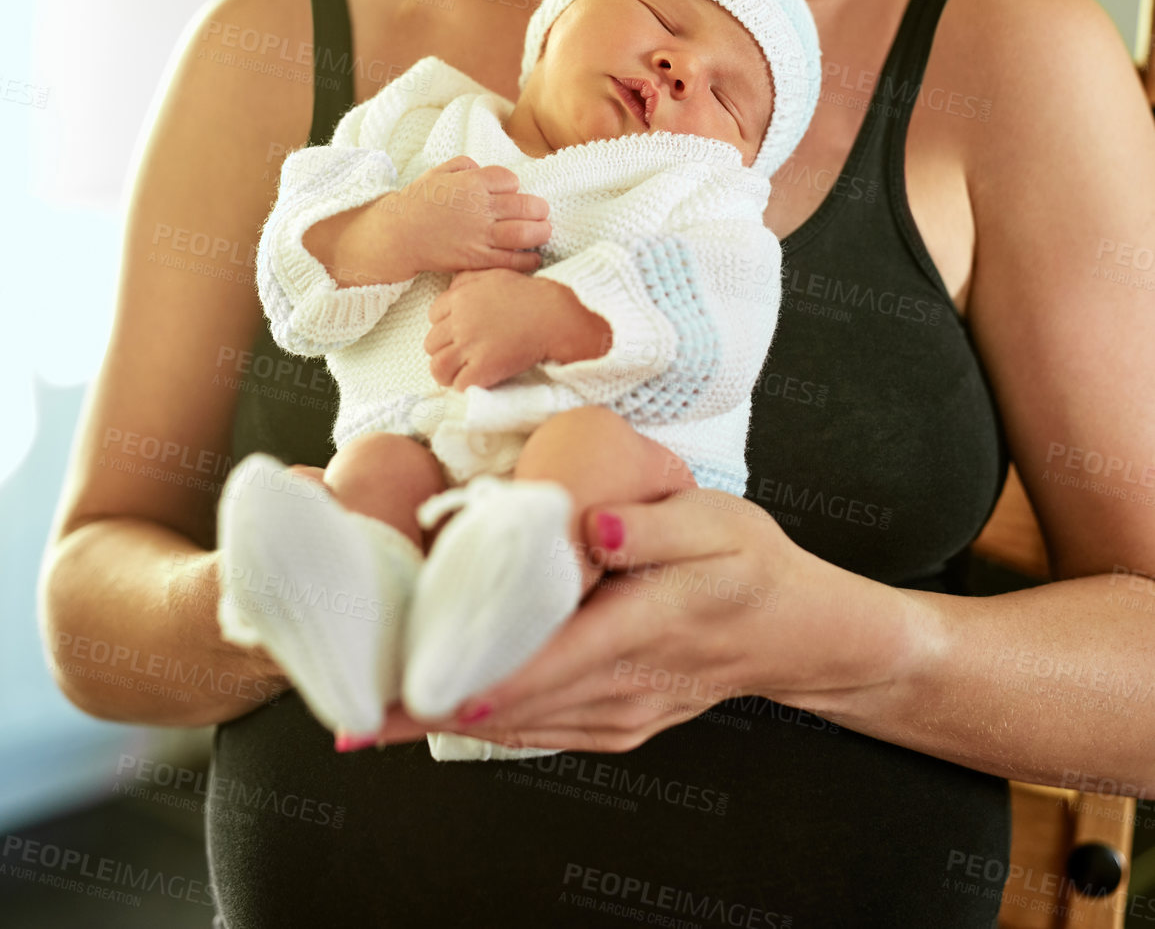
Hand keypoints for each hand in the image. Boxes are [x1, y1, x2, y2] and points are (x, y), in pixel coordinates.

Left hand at [361, 489, 919, 754]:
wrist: (796, 632)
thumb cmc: (751, 565)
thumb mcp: (715, 523)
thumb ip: (650, 525)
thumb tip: (587, 526)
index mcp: (646, 625)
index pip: (548, 657)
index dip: (477, 677)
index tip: (413, 689)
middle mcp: (626, 683)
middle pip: (517, 702)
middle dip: (434, 708)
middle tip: (358, 710)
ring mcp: (620, 714)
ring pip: (522, 725)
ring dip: (449, 724)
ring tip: (377, 717)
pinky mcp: (616, 723)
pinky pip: (542, 732)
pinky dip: (487, 724)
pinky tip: (442, 717)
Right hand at [391, 156, 550, 278]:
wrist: (396, 235)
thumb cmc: (417, 202)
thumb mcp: (437, 173)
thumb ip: (463, 165)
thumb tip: (482, 169)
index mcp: (471, 183)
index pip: (510, 180)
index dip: (514, 186)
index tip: (512, 192)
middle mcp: (479, 208)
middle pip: (525, 206)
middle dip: (539, 208)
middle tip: (541, 211)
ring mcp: (479, 235)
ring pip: (524, 233)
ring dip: (540, 232)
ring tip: (544, 230)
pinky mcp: (476, 259)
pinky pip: (510, 260)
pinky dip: (528, 260)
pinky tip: (534, 258)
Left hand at [424, 269, 547, 388]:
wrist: (553, 316)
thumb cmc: (529, 294)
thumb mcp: (494, 275)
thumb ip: (468, 280)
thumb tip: (451, 288)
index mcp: (461, 298)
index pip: (433, 317)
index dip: (444, 327)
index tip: (457, 334)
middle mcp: (460, 321)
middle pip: (431, 343)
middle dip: (444, 350)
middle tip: (460, 356)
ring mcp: (470, 346)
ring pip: (438, 367)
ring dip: (447, 373)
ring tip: (459, 374)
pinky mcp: (483, 367)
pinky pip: (459, 384)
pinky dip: (465, 385)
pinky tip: (477, 380)